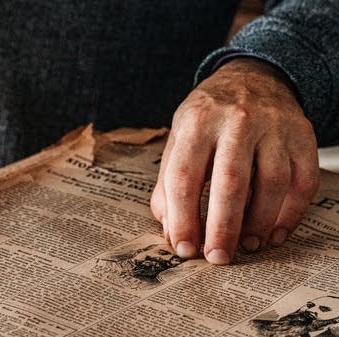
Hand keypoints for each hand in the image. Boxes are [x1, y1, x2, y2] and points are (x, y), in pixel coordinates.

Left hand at [151, 58, 318, 264]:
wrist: (252, 78)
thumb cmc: (208, 116)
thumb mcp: (178, 138)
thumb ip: (168, 183)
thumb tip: (171, 231)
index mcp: (196, 122)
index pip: (185, 176)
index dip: (182, 217)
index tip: (183, 247)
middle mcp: (236, 121)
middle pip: (231, 182)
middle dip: (223, 227)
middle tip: (217, 257)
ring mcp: (274, 127)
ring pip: (271, 184)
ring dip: (259, 224)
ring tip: (247, 247)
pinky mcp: (302, 137)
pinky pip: (302, 182)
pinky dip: (290, 214)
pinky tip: (274, 234)